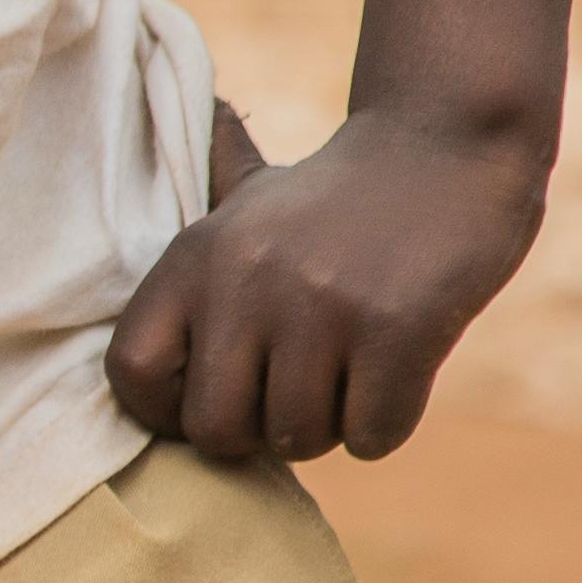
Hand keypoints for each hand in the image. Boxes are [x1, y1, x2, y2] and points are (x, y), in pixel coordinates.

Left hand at [108, 100, 546, 466]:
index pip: (132, 370)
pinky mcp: (396, 329)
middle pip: (216, 430)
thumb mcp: (252, 196)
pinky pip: (370, 437)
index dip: (166, 410)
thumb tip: (147, 185)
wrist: (449, 143)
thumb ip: (197, 229)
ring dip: (330, 426)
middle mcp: (247, 279)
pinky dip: (385, 423)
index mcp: (197, 253)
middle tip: (300, 391)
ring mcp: (321, 304)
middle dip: (261, 433)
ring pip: (298, 439)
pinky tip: (399, 369)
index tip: (217, 398)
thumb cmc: (343, 194)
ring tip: (352, 370)